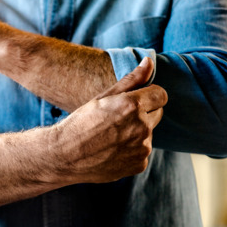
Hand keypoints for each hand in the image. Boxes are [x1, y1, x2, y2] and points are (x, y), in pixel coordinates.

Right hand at [52, 57, 166, 183]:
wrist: (65, 155)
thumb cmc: (81, 122)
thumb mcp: (104, 97)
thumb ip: (132, 79)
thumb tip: (150, 62)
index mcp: (133, 106)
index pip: (161, 95)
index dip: (149, 95)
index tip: (136, 100)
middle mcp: (142, 127)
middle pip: (157, 114)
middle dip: (144, 113)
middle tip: (119, 118)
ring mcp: (142, 148)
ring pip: (149, 134)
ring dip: (137, 133)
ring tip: (112, 136)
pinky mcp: (140, 164)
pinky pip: (142, 152)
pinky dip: (132, 151)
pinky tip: (113, 150)